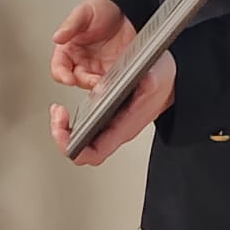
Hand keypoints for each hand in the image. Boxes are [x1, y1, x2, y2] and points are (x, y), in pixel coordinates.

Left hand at [49, 51, 175, 165]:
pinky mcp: (106, 113)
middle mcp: (113, 129)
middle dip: (62, 133)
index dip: (71, 146)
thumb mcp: (155, 76)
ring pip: (79, 137)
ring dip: (64, 126)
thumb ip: (142, 82)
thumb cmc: (164, 81)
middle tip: (58, 113)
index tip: (61, 129)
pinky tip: (68, 105)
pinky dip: (72, 117)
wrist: (171, 77)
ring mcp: (109, 123)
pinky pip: (83, 123)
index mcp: (123, 128)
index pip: (93, 153)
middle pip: (81, 149)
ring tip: (59, 110)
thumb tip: (123, 85)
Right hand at [50, 0, 137, 89]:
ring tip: (105, 82)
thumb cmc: (101, 9)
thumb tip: (57, 37)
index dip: (62, 74)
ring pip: (94, 84)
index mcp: (69, 49)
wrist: (125, 10)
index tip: (68, 79)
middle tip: (93, 81)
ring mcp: (97, 67)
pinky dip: (114, 83)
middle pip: (77, 79)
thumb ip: (70, 26)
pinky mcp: (114, 70)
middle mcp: (81, 61)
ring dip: (99, 86)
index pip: (59, 67)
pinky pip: (112, 81)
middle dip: (84, 82)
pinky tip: (116, 79)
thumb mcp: (83, 13)